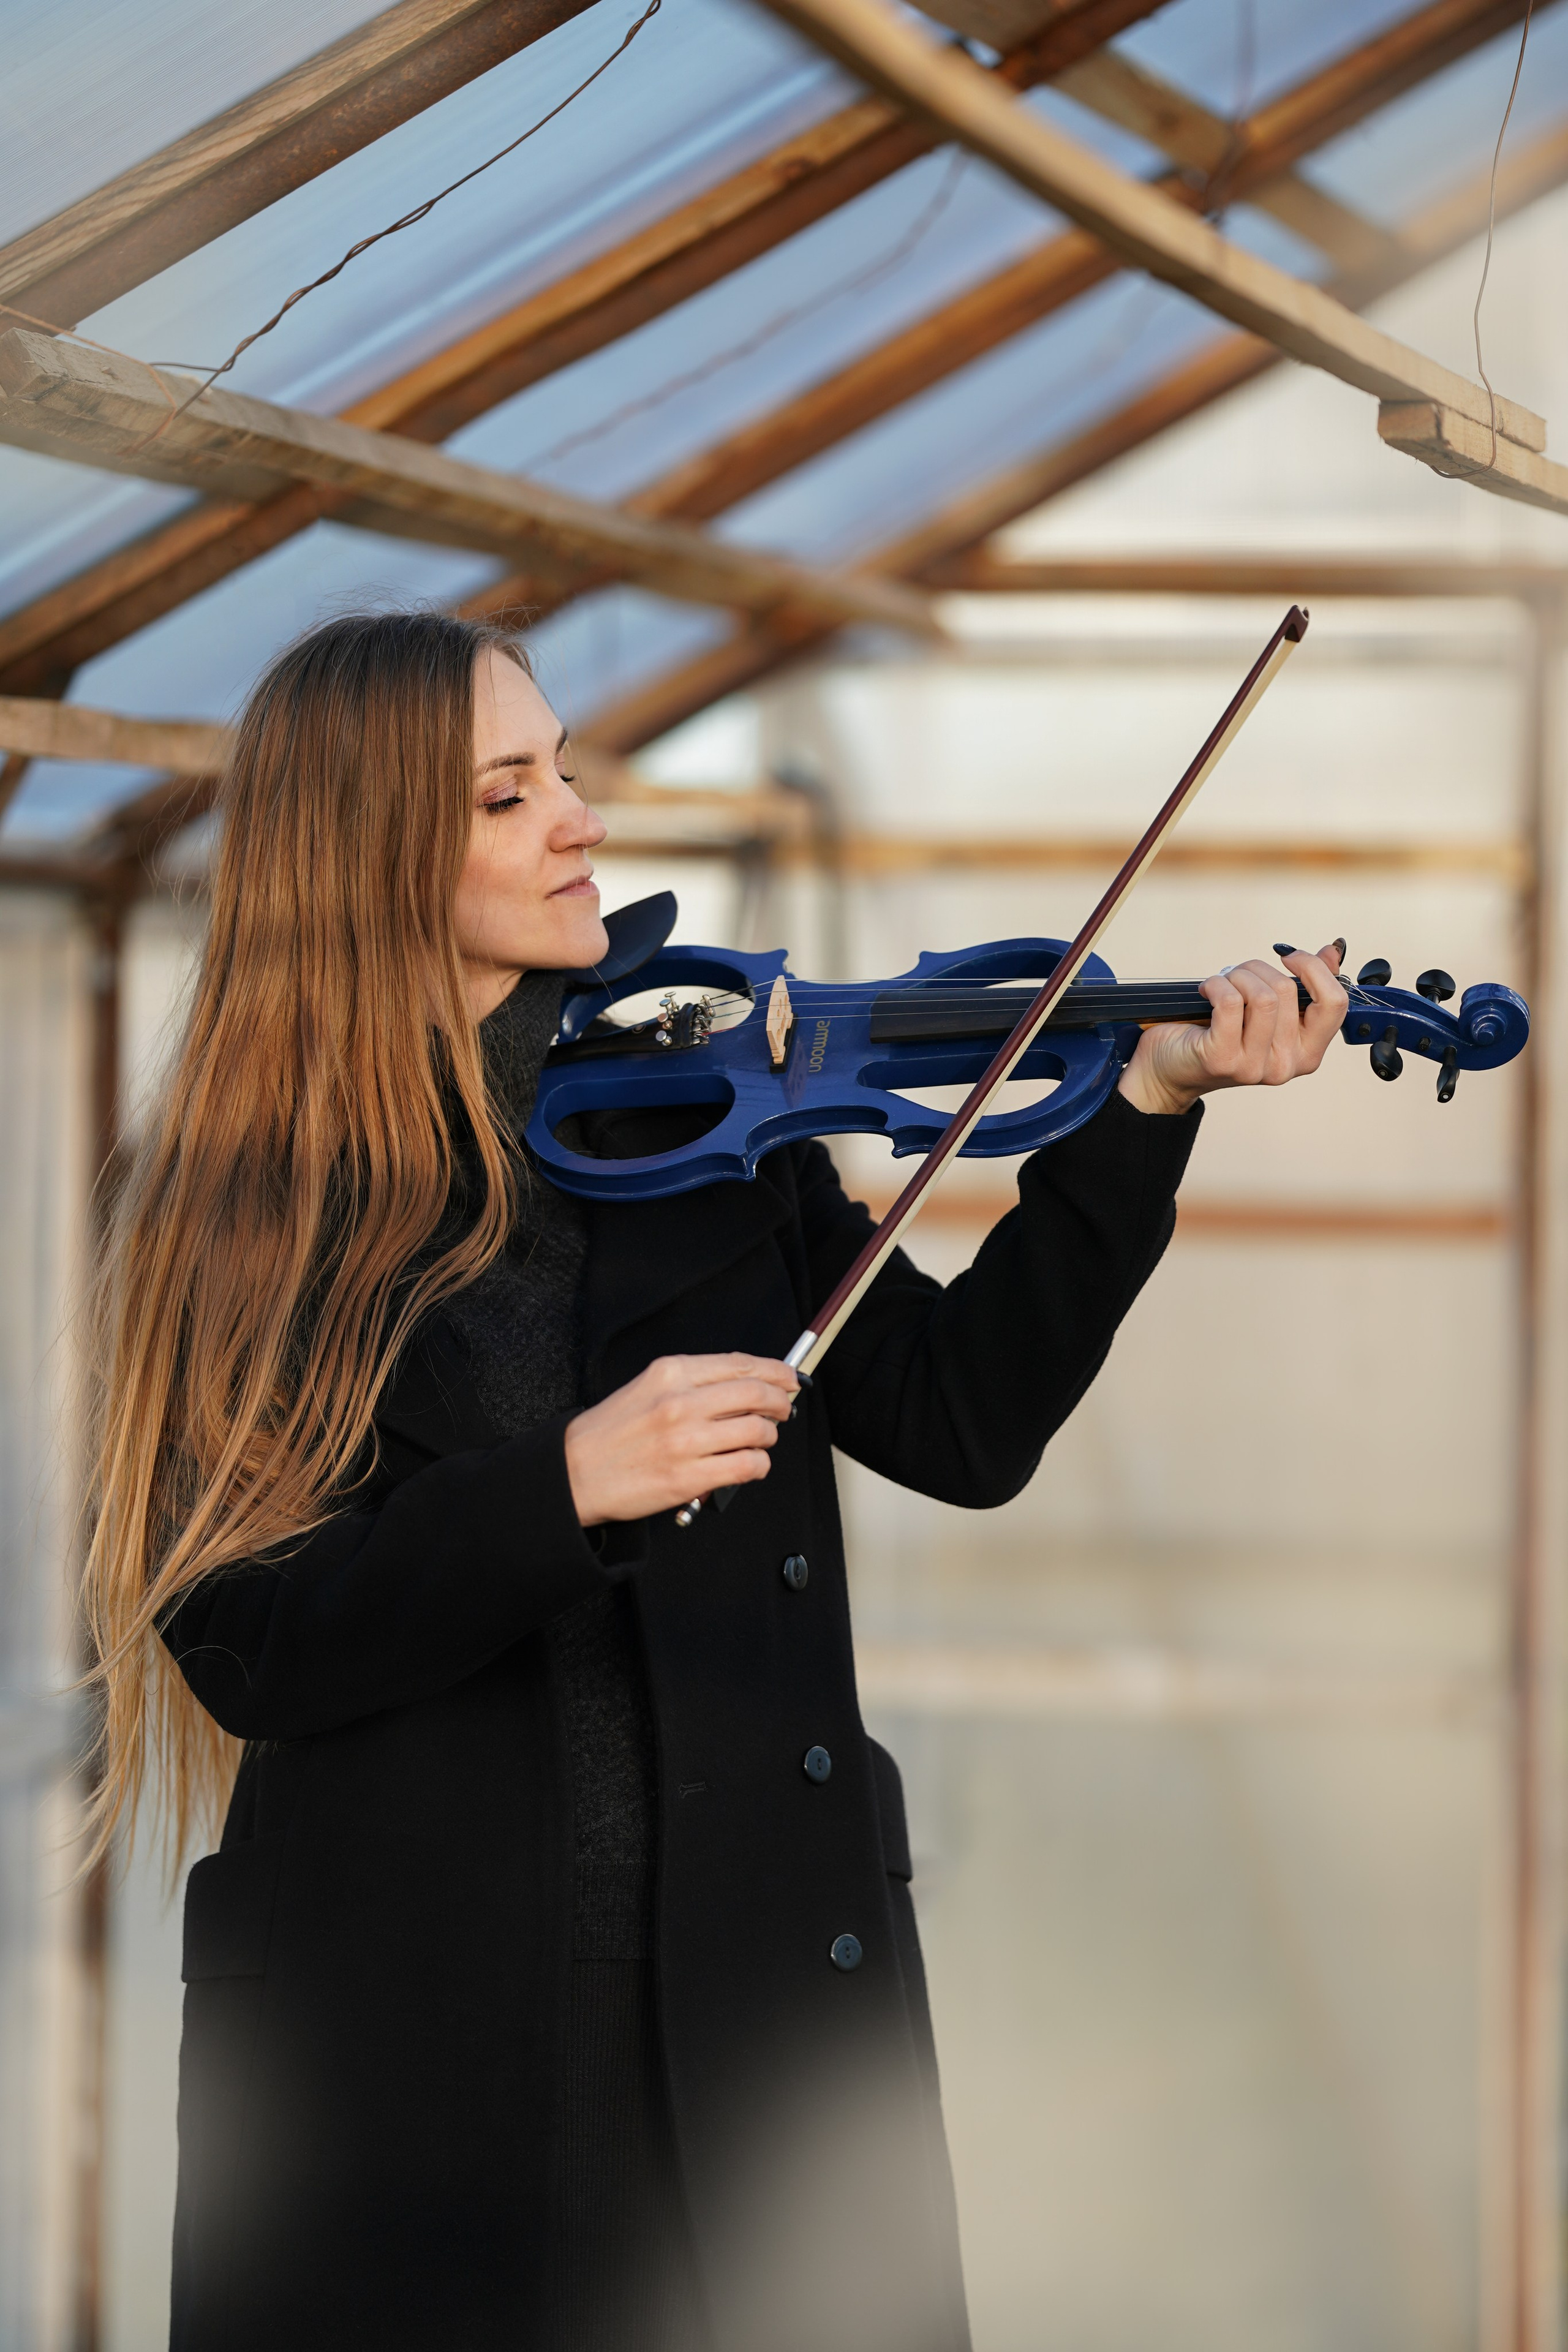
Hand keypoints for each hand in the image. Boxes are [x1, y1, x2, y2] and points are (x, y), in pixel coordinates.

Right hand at [564, 1353, 799, 1524]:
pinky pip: (747, 1466)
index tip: (789, 1378)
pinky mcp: (689, 1477)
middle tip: (783, 1410)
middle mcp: (680, 1401)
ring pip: (757, 1431)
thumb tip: (747, 1384)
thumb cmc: (610, 1433)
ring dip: (769, 1436)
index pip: (739, 1364)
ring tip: (761, 1441)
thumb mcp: (647, 1387)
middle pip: (755, 1393)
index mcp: (670, 1372)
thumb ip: (694, 1383)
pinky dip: (758, 1465)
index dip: (774, 1371)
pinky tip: (750, 1465)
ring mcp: (686, 1440)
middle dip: (780, 1402)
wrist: (574, 1473)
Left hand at [1117, 940, 1348, 1117]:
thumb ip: (1305, 986)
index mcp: (1308, 1054)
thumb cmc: (1221, 1034)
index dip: (1314, 968)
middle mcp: (1286, 1066)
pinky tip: (1206, 990)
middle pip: (1288, 990)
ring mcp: (1255, 1067)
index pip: (1335, 1003)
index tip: (1289, 956)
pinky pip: (1230, 1002)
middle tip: (1237, 975)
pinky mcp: (1223, 1059)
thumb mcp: (1269, 1011)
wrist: (1171, 1069)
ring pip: (1262, 994)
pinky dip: (1216, 984)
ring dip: (1237, 975)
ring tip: (1221, 983)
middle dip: (1258, 969)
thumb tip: (1332, 951)